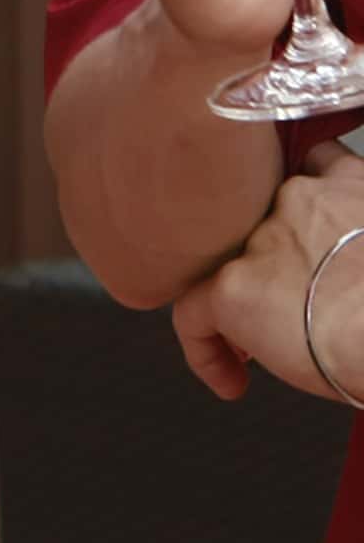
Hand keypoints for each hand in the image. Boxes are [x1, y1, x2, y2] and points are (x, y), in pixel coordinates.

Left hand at [173, 142, 363, 399]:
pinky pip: (194, 314)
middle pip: (265, 212)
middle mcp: (300, 199)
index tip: (311, 243)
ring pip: (228, 262)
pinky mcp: (233, 286)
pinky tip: (230, 379)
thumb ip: (355, 244)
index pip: (318, 164)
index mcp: (355, 187)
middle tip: (290, 300)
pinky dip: (206, 349)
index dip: (306, 203)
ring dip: (243, 301)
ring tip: (261, 344)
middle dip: (272, 257)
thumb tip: (347, 280)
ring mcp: (260, 238)